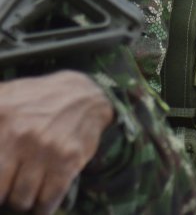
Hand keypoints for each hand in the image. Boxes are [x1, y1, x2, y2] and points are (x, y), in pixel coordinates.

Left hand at [0, 70, 113, 213]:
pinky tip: (40, 204)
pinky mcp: (68, 160)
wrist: (85, 94)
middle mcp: (18, 134)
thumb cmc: (35, 100)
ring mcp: (45, 149)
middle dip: (3, 193)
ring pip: (22, 199)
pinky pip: (49, 199)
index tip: (1, 181)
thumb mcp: (3, 96)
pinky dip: (43, 207)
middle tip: (8, 188)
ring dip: (22, 201)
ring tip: (23, 194)